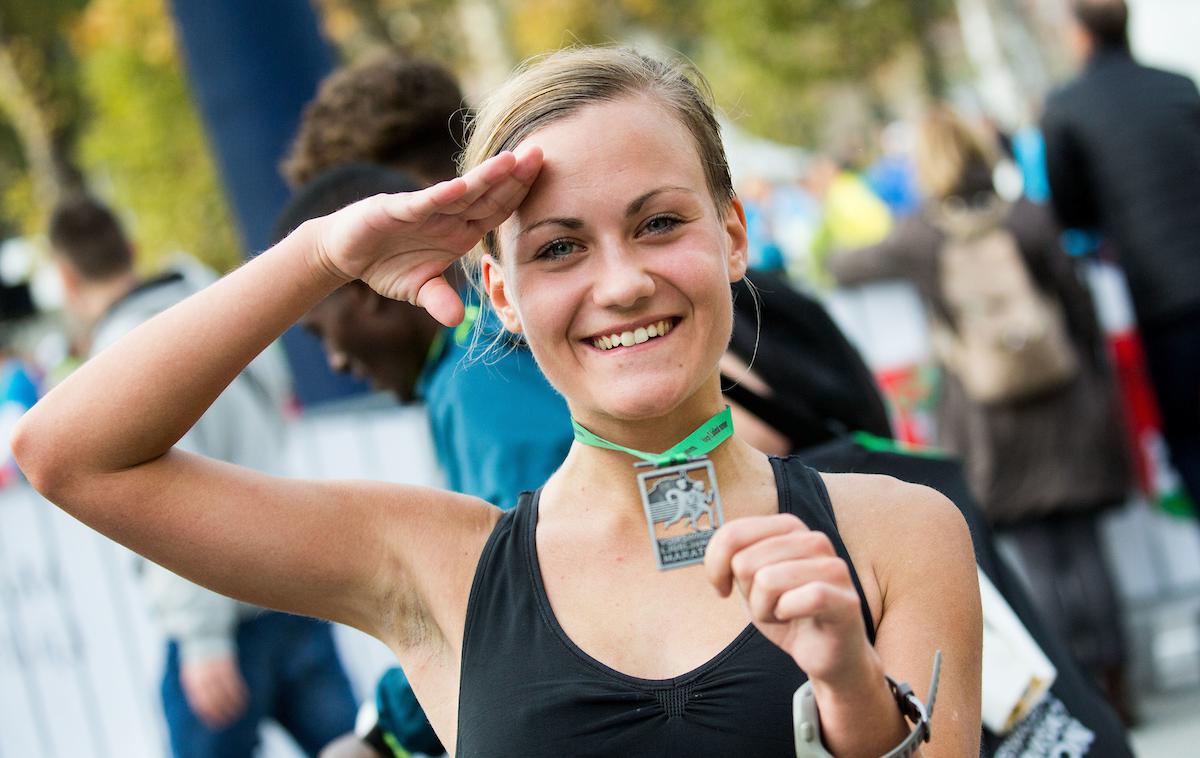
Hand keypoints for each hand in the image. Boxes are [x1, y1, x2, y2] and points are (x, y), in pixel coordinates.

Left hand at [179, 654, 249, 728]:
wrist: (204, 634)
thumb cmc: (199, 657)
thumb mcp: (192, 673)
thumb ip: (197, 688)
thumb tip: (202, 707)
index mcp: (192, 681)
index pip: (200, 703)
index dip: (208, 714)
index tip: (216, 723)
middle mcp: (202, 677)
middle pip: (212, 700)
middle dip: (221, 712)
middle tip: (229, 720)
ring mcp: (215, 670)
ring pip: (224, 693)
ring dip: (232, 705)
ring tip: (238, 712)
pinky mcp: (226, 663)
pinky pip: (233, 682)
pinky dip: (238, 693)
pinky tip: (243, 699)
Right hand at [314, 146, 543, 326]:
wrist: (344, 252)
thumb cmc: (387, 264)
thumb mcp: (418, 289)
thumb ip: (439, 300)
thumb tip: (458, 321)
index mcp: (460, 231)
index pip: (497, 210)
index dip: (520, 195)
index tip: (546, 179)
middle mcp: (447, 215)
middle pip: (487, 194)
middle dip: (513, 175)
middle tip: (541, 153)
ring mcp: (423, 210)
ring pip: (460, 192)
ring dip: (485, 177)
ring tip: (510, 160)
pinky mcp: (394, 210)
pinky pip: (423, 202)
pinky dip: (441, 196)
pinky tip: (460, 186)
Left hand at [705, 513, 875, 686]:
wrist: (828, 653)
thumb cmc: (788, 613)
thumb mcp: (750, 581)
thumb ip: (735, 557)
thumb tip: (718, 549)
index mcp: (790, 528)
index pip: (733, 533)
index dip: (715, 565)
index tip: (722, 587)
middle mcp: (814, 540)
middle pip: (745, 562)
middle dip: (746, 594)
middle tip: (769, 606)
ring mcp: (833, 568)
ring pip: (766, 581)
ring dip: (764, 609)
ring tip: (783, 614)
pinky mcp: (845, 600)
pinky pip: (794, 600)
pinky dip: (783, 615)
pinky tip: (795, 619)